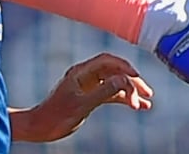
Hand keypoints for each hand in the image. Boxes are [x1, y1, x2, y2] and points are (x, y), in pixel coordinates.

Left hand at [16, 53, 152, 142]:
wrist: (41, 127)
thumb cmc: (57, 115)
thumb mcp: (83, 105)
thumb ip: (103, 91)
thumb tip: (123, 79)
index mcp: (80, 72)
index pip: (106, 61)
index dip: (123, 66)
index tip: (137, 76)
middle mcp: (84, 76)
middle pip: (113, 71)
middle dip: (131, 81)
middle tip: (147, 93)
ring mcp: (87, 86)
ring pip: (114, 83)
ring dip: (130, 91)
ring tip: (146, 102)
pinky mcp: (89, 97)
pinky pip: (110, 94)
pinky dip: (123, 99)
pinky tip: (137, 106)